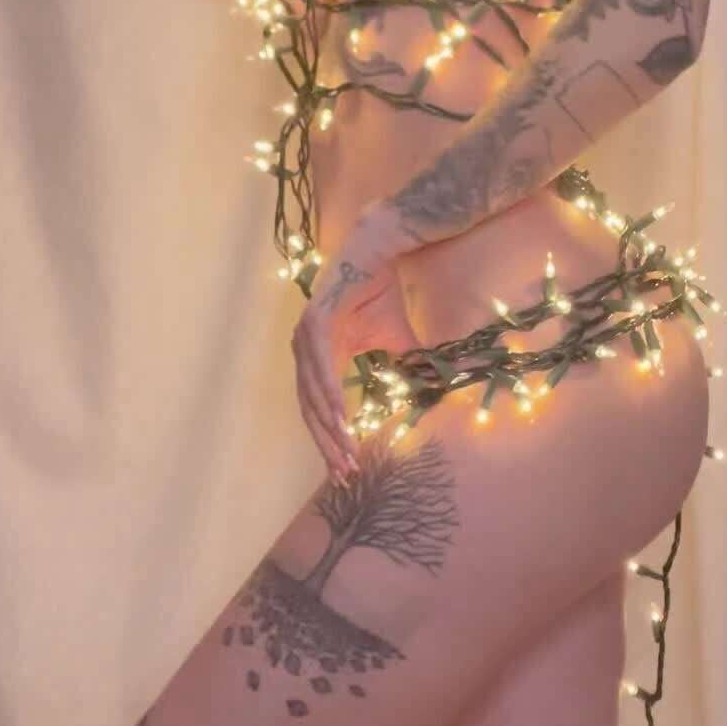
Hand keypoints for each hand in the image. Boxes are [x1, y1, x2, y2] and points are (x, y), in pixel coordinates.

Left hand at [291, 208, 417, 479]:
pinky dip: (329, 392)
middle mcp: (306, 351)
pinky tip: (340, 415)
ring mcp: (305, 337)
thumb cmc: (381, 292)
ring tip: (345, 451)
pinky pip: (319, 366)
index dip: (332, 439)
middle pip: (311, 410)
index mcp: (319, 358)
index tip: (347, 468)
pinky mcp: (312, 322)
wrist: (378, 251)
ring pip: (312, 393)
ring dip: (329, 426)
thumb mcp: (395, 340)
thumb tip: (422, 397)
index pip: (320, 409)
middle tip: (344, 473)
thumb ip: (401, 368)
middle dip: (328, 444)